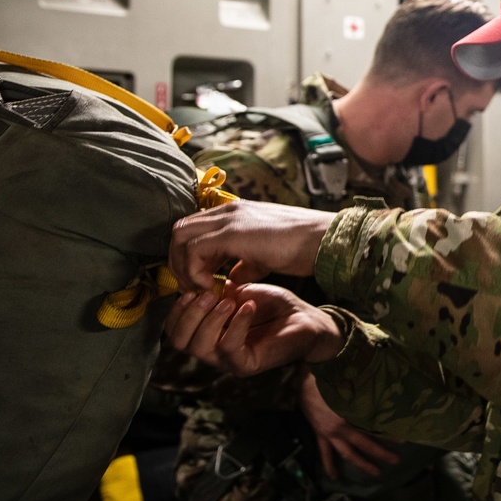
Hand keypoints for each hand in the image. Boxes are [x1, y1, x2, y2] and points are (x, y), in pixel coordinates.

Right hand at [165, 281, 344, 374]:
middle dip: (189, 314)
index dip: (176, 311)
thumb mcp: (238, 293)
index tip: (191, 288)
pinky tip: (247, 307)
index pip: (174, 332)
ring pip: (200, 347)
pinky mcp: (247, 365)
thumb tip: (195, 281)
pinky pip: (228, 348)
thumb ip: (215, 291)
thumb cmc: (273, 306)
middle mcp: (213, 351)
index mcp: (207, 334)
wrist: (305, 318)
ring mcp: (229, 360)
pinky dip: (236, 324)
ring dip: (210, 319)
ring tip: (228, 300)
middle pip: (180, 342)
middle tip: (208, 294)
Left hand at [169, 201, 335, 291]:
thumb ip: (244, 264)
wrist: (321, 241)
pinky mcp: (232, 233)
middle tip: (192, 287)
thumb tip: (231, 279)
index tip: (199, 281)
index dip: (188, 257)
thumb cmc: (300, 248)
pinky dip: (195, 271)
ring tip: (202, 289)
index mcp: (234, 213)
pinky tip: (213, 286)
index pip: (193, 228)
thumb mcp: (264, 256)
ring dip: (184, 267)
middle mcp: (227, 211)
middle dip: (178, 262)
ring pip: (180, 237)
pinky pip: (194, 250)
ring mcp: (228, 219)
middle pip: (179, 230)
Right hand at [299, 372, 399, 478]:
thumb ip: (362, 391)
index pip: (373, 428)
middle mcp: (340, 429)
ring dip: (362, 464)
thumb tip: (381, 391)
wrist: (302, 383)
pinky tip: (335, 477)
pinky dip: (329, 465)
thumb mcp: (346, 384)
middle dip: (381, 453)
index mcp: (348, 416)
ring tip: (375, 472)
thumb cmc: (326, 380)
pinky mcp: (320, 435)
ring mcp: (329, 434)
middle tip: (396, 461)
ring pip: (347, 454)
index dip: (388, 434)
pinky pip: (325, 453)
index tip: (403, 439)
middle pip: (364, 444)